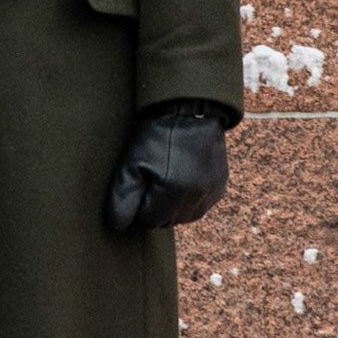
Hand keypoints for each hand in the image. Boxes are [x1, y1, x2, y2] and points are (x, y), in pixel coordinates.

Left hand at [106, 100, 230, 231]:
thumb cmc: (155, 136)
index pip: (148, 221)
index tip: (140, 182)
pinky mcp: (220, 188)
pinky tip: (182, 175)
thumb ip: (122, 199)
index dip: (139, 204)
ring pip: (183, 215)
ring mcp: (211, 193)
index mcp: (174, 192)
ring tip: (167, 175)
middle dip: (155, 205)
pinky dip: (188, 197)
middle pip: (167, 221)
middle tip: (152, 176)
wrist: (188, 111)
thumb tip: (118, 226)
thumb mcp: (130, 164)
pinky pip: (199, 205)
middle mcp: (197, 197)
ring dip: (172, 204)